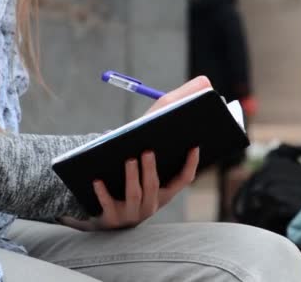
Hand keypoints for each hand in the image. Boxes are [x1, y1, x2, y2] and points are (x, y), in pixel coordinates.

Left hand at [61, 77, 210, 230]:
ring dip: (132, 176)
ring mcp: (131, 212)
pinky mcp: (110, 217)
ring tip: (128, 159)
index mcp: (164, 190)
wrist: (101, 210)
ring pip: (135, 194)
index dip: (190, 163)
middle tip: (148, 150)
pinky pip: (107, 204)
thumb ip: (169, 117)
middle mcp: (152, 203)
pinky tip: (97, 179)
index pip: (183, 178)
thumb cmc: (131, 175)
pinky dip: (102, 192)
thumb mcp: (148, 153)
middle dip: (152, 168)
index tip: (194, 145)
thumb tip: (204, 82)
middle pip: (155, 186)